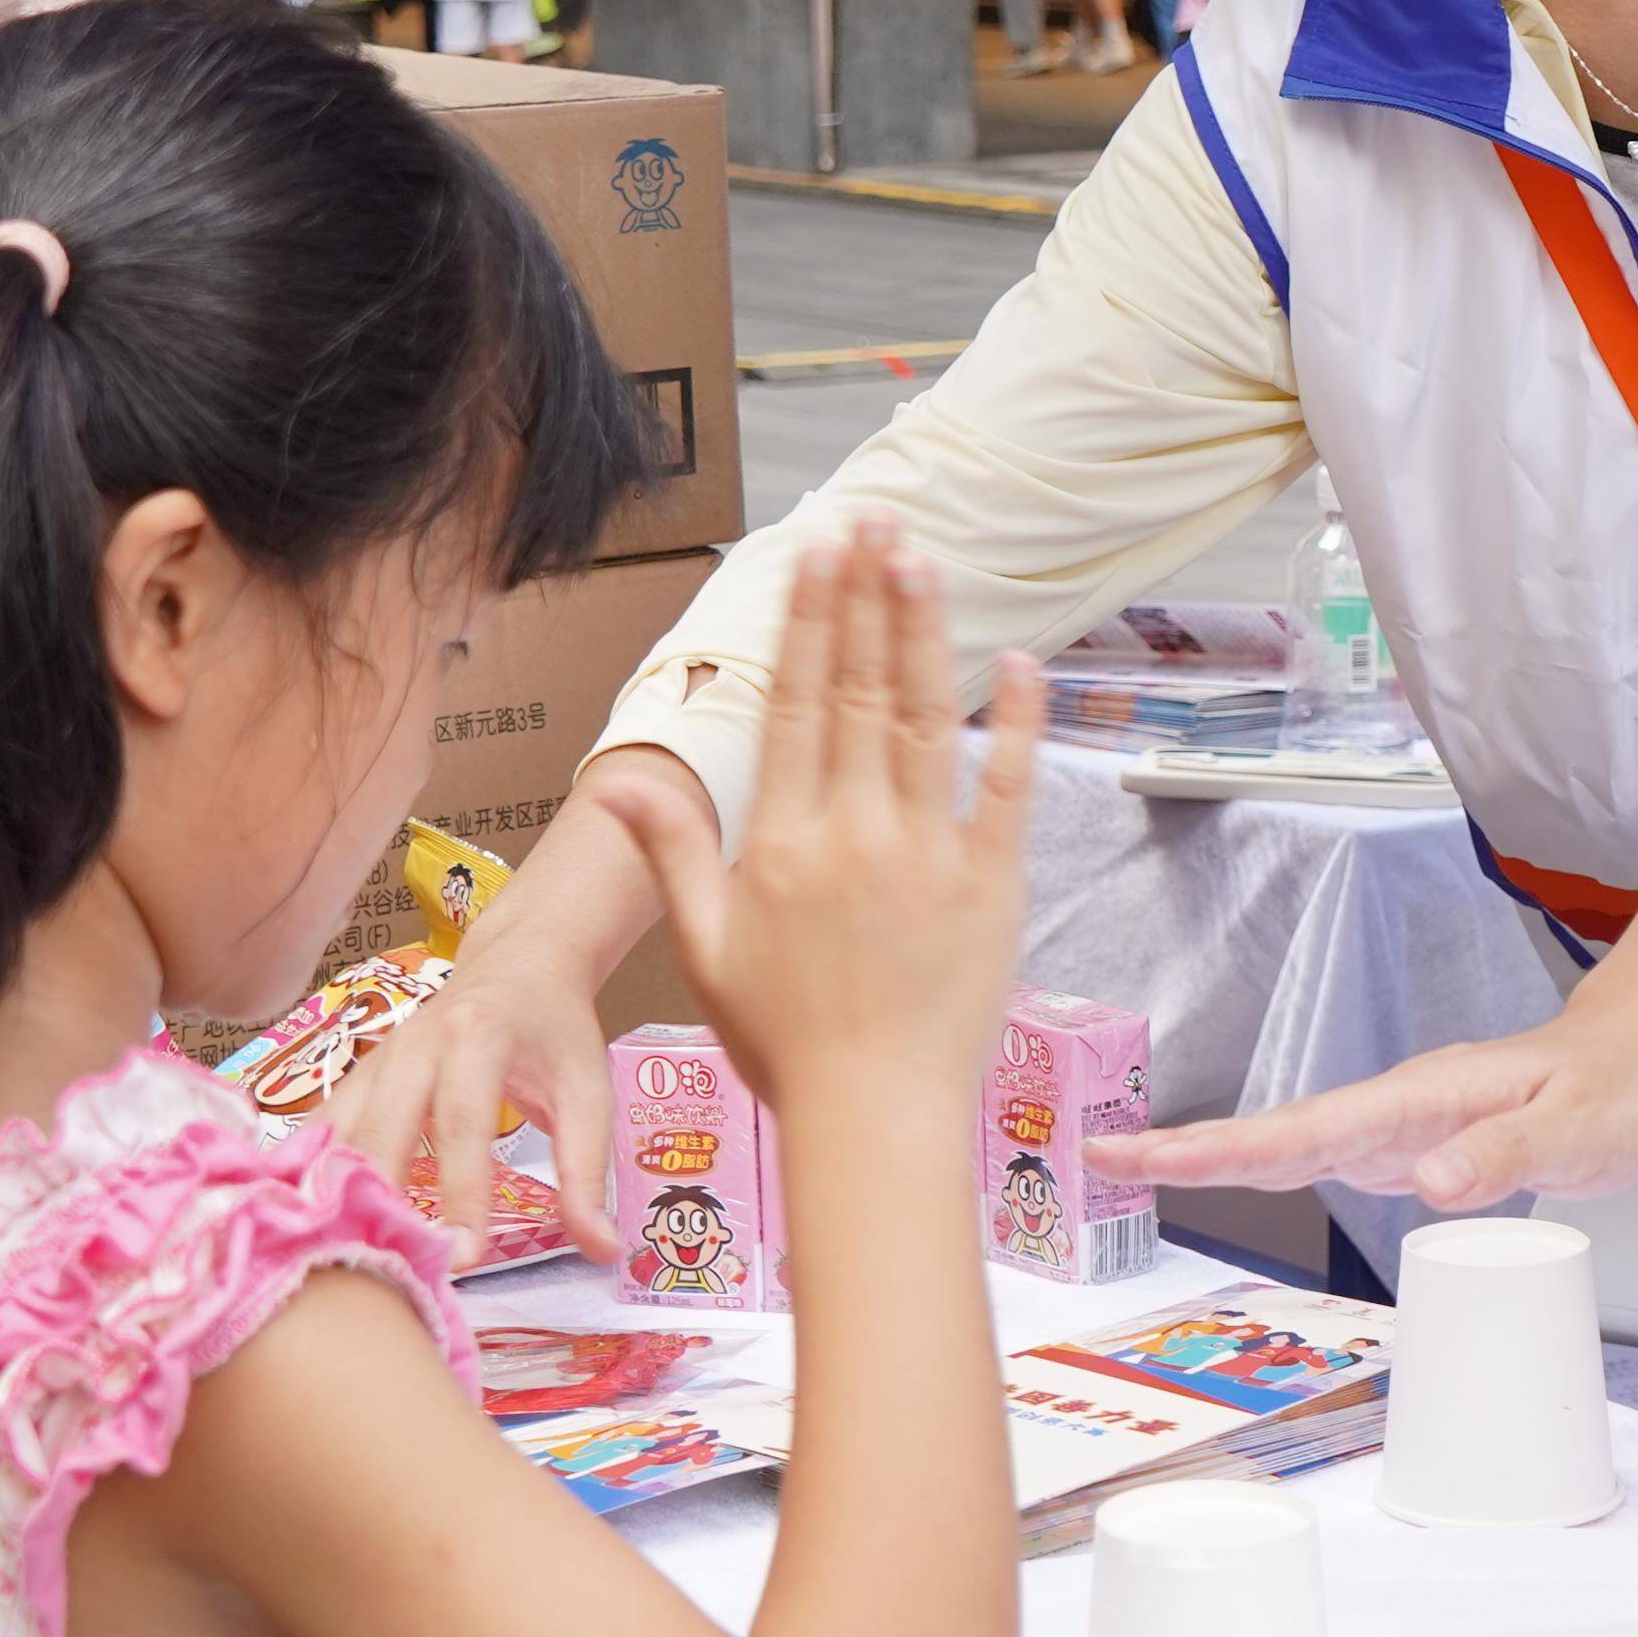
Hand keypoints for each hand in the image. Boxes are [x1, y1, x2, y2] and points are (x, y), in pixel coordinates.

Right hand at [335, 813, 648, 1249]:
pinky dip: (317, 1172)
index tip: (464, 1259)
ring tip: (352, 1260)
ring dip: (341, 1192)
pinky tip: (313, 1222)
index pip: (463, 1123)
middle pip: (384, 1127)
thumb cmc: (555, 1033)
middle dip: (385, 1200)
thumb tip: (603, 1251)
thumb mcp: (587, 1092)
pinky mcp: (359, 1074)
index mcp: (478, 1036)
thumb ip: (588, 1171)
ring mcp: (378, 1056)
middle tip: (397, 1271)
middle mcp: (415, 1041)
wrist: (518, 963)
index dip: (461, 1193)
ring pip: (343, 1130)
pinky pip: (326, 1126)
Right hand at [574, 519, 1037, 1176]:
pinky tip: (1020, 663)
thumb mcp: (706, 945)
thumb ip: (669, 852)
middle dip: (864, 599)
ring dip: (923, 635)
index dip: (806, 623)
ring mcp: (926, 855)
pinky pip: (1006, 790)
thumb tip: (616, 779)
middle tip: (873, 521)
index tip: (815, 556)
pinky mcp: (990, 886)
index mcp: (782, 842)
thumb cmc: (783, 1040)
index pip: (793, 706)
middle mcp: (853, 834)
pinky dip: (1014, 726)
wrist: (871, 1115)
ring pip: (922, 721)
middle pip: (856, 692)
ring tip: (921, 560)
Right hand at [1100, 1005, 1637, 1213]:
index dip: (1226, 1148)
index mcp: (1423, 1099)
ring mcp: (1399, 1126)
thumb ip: (1504, 1155)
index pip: (1308, 1130)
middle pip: (1278, 1134)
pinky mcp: (1412, 1147)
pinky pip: (1328, 1160)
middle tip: (1106, 1156)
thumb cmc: (1615, 1091)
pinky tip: (1240, 1184)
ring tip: (1137, 1170)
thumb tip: (1427, 1182)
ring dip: (1219, 1158)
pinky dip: (1272, 1171)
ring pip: (1294, 1145)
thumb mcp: (1578, 1132)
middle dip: (1189, 1147)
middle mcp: (1397, 1109)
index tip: (1151, 1151)